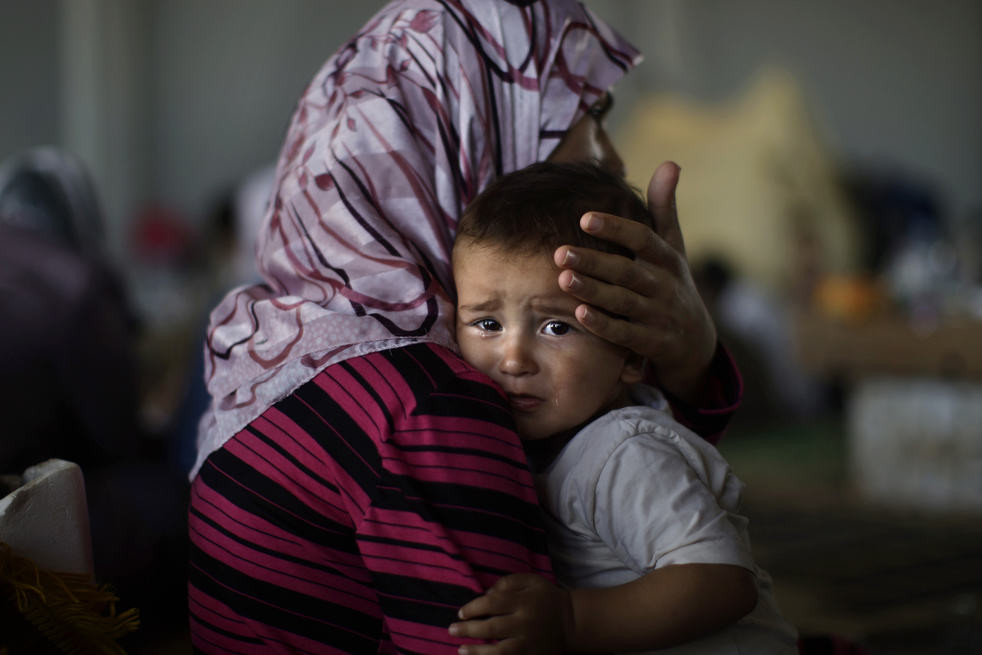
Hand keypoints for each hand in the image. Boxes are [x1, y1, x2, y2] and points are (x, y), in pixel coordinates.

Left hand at [448, 573, 572, 654]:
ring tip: (460, 650)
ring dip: (477, 652)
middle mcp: (525, 623)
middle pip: (491, 628)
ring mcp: (528, 643)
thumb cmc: (546, 598)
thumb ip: (507, 583)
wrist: (572, 622)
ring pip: (499, 651)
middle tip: (451, 630)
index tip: (461, 613)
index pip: (492, 604)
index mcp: (523, 601)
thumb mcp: (530, 581)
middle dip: (468, 630)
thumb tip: (485, 595)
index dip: (473, 608)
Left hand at [553, 161, 716, 404]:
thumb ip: (664, 207)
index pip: (643, 238)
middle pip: (628, 271)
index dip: (616, 228)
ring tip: (563, 279)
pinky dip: (604, 325)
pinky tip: (579, 314)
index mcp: (667, 258)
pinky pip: (626, 334)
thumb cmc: (672, 284)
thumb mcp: (673, 247)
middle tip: (559, 252)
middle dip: (594, 261)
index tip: (584, 218)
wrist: (695, 341)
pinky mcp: (652, 342)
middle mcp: (664, 285)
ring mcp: (659, 315)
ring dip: (594, 291)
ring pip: (624, 302)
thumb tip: (670, 162)